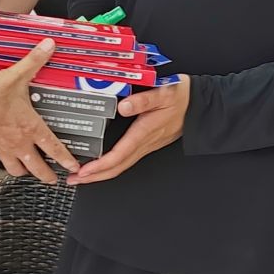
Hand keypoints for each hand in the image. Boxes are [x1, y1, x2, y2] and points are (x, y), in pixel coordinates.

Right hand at [0, 39, 76, 182]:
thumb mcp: (16, 76)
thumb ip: (34, 61)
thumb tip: (49, 46)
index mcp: (31, 129)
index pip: (55, 149)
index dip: (66, 160)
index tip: (73, 168)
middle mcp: (19, 145)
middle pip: (37, 168)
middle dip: (47, 176)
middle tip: (52, 179)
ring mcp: (2, 151)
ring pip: (16, 170)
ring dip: (22, 171)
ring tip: (25, 171)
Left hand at [70, 78, 190, 184]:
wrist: (199, 106)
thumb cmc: (181, 98)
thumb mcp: (164, 93)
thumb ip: (144, 100)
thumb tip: (124, 107)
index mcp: (145, 132)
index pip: (118, 155)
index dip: (100, 165)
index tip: (84, 171)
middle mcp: (145, 143)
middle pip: (117, 167)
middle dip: (94, 176)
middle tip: (74, 180)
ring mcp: (146, 146)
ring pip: (122, 166)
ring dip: (101, 174)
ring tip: (83, 176)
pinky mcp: (147, 144)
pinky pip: (127, 160)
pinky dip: (111, 166)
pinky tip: (102, 165)